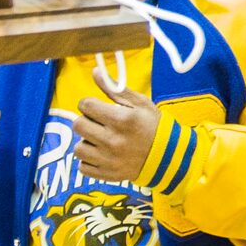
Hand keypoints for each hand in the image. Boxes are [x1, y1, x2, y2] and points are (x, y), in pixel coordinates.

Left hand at [75, 67, 158, 182]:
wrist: (167, 158)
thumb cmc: (153, 126)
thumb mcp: (139, 103)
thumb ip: (115, 88)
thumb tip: (95, 71)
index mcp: (121, 120)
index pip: (85, 105)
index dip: (89, 104)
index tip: (96, 107)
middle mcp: (113, 140)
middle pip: (78, 125)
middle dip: (86, 121)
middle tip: (97, 124)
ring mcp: (109, 160)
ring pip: (78, 148)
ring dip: (86, 142)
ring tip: (99, 141)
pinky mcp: (107, 174)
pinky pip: (83, 167)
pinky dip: (89, 161)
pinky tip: (101, 155)